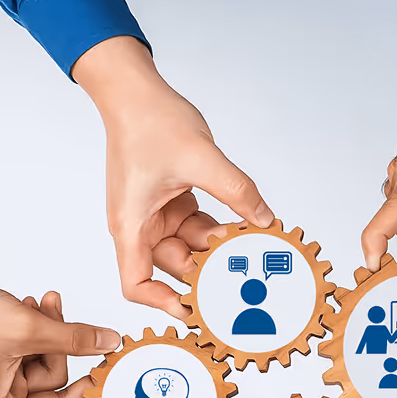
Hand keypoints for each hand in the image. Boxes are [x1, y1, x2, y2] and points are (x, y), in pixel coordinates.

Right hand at [0, 275, 121, 397]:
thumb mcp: (27, 327)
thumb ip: (74, 339)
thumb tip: (110, 344)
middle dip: (69, 362)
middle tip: (87, 336)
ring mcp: (1, 388)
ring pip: (51, 375)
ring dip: (54, 339)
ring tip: (42, 307)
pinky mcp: (2, 369)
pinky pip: (37, 359)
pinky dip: (42, 336)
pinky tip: (36, 307)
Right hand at [73, 37, 273, 316]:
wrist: (134, 88)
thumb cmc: (146, 119)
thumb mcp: (201, 158)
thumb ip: (238, 192)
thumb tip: (265, 219)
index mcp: (131, 224)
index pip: (136, 283)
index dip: (161, 303)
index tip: (193, 309)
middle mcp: (139, 226)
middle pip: (173, 267)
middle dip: (207, 271)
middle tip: (243, 274)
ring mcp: (155, 215)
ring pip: (190, 248)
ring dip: (218, 248)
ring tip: (250, 246)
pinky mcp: (170, 203)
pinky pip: (196, 227)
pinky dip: (218, 229)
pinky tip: (244, 225)